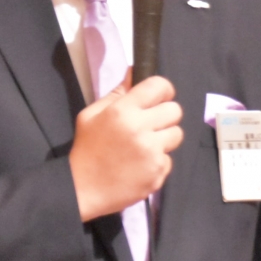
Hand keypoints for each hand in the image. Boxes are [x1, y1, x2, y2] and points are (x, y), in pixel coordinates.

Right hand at [69, 74, 182, 221]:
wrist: (83, 189)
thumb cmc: (87, 149)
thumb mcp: (91, 115)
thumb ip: (116, 94)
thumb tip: (134, 72)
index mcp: (123, 111)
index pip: (159, 86)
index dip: (162, 90)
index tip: (158, 97)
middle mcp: (141, 129)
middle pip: (175, 110)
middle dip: (164, 115)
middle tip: (150, 124)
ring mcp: (152, 152)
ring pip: (177, 134)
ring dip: (164, 138)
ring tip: (144, 146)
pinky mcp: (158, 172)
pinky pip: (169, 159)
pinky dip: (158, 162)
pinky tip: (140, 166)